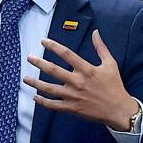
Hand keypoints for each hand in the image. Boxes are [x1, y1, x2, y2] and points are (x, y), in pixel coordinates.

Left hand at [24, 30, 139, 130]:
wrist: (118, 109)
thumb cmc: (114, 85)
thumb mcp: (110, 64)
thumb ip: (101, 47)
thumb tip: (95, 32)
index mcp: (87, 69)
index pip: (67, 54)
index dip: (54, 46)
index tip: (43, 41)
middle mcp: (78, 82)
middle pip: (54, 70)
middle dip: (39, 63)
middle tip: (29, 58)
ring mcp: (73, 96)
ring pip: (50, 89)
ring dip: (36, 83)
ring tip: (25, 78)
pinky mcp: (72, 108)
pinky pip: (54, 105)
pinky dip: (43, 101)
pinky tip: (35, 97)